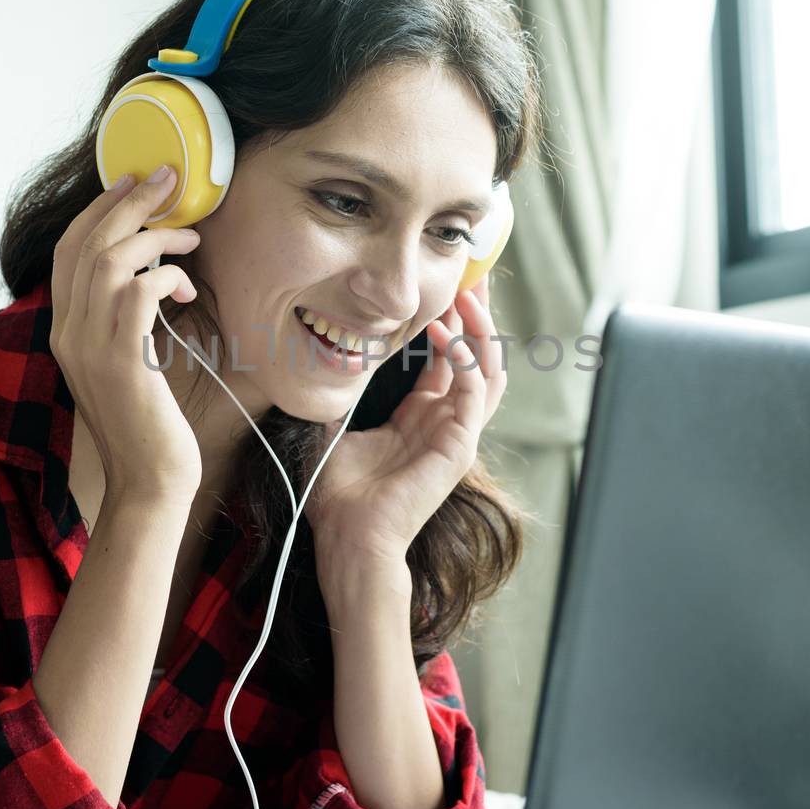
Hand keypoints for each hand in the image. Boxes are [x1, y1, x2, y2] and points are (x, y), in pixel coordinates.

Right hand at [49, 166, 203, 502]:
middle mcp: (68, 333)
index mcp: (64, 331)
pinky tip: (186, 287)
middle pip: (87, 243)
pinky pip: (140, 292)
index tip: (132, 183)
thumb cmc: (150, 423)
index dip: (98, 210)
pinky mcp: (122, 361)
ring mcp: (90, 347)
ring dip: (155, 237)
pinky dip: (166, 276)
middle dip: (129, 202)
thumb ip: (125, 321)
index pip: (67, 251)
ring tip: (190, 238)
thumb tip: (153, 275)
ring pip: (110, 260)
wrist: (150, 481)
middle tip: (168, 180)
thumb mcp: (127, 362)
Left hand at [303, 275, 506, 564]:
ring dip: (481, 329)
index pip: (450, 358)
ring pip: (490, 369)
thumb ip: (338, 391)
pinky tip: (447, 331)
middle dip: (478, 313)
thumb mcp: (332, 425)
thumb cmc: (339, 492)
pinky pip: (476, 390)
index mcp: (422, 416)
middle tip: (474, 273)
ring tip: (468, 294)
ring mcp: (457, 433)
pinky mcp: (459, 445)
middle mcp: (446, 421)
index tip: (446, 283)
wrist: (348, 535)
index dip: (451, 319)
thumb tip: (319, 352)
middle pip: (479, 356)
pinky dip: (467, 357)